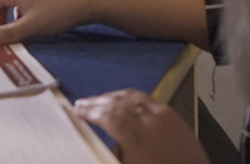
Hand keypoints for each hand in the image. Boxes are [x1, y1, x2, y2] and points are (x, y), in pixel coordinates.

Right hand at [73, 90, 209, 163]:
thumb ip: (117, 151)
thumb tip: (106, 139)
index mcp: (137, 140)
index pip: (109, 117)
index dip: (90, 112)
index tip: (76, 111)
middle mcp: (149, 122)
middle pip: (118, 104)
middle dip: (97, 102)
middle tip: (81, 103)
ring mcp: (163, 114)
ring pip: (132, 97)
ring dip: (113, 97)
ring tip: (98, 100)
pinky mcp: (173, 113)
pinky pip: (147, 99)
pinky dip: (131, 98)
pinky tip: (123, 101)